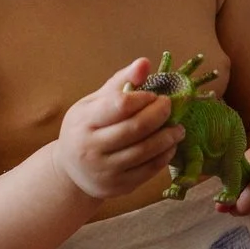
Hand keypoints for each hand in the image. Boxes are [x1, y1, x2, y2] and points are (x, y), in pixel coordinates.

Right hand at [54, 58, 182, 202]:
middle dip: (160, 115)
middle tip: (171, 106)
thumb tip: (145, 62)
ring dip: (168, 137)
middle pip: (136, 128)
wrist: (71, 171)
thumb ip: (121, 81)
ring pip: (145, 151)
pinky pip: (148, 170)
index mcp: (83, 121)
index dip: (143, 98)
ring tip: (178, 128)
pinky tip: (170, 145)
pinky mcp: (118, 186)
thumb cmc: (86, 128)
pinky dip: (164, 156)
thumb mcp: (95, 102)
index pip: (120, 105)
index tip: (154, 95)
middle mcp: (91, 147)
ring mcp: (104, 170)